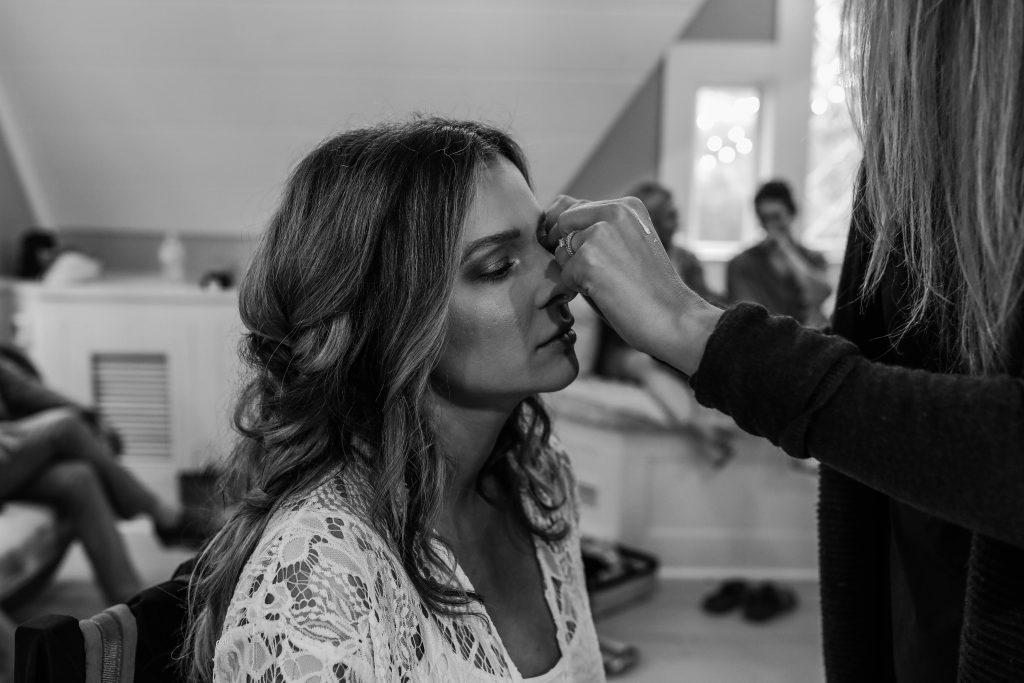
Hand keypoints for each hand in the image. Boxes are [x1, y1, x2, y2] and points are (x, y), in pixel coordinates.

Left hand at [544, 195, 723, 375]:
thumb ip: (598, 230)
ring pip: (561, 252)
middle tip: (590, 272)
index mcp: (626, 206)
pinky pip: (563, 275)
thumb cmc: (650, 289)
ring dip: (575, 272)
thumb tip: (554, 229)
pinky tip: (607, 295)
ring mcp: (600, 234)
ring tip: (607, 285)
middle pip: (561, 223)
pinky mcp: (588, 260)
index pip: (573, 206)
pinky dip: (578, 290)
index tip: (576, 250)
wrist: (674, 318)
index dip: (565, 229)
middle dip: (565, 248)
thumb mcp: (627, 245)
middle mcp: (614, 211)